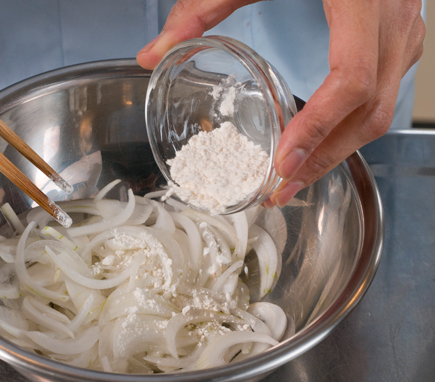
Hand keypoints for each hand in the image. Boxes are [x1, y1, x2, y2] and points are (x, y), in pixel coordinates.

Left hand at [137, 0, 424, 207]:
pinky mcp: (399, 34)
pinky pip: (386, 91)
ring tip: (296, 175)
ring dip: (341, 148)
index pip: (350, 79)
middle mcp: (392, 18)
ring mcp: (404, 28)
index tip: (284, 162)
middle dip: (326, 158)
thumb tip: (152, 52)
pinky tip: (321, 139)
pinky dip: (352, 124)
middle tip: (282, 188)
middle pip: (372, 110)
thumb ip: (202, 6)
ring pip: (384, 107)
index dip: (319, 127)